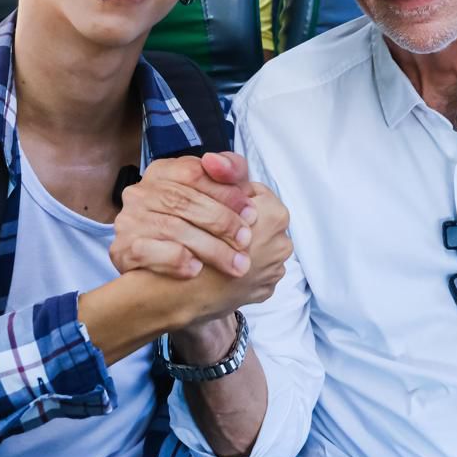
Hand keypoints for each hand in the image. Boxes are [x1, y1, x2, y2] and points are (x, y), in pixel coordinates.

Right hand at [111, 153, 256, 279]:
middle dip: (221, 222)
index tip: (251, 212)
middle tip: (247, 240)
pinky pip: (149, 252)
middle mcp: (140, 192)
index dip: (225, 192)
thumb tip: (217, 162)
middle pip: (183, 201)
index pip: (193, 173)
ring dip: (210, 247)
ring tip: (236, 263)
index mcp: (162, 172)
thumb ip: (227, 172)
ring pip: (172, 228)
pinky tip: (197, 270)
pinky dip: (176, 260)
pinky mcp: (122, 249)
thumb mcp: (214, 194)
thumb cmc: (196, 225)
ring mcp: (128, 220)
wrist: (162, 275)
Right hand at [173, 181, 291, 337]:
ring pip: (258, 245)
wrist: (174, 295)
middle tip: (213, 226)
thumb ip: (219, 174)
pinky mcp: (264, 290)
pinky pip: (255, 270)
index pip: (254, 192)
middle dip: (238, 220)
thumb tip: (217, 161)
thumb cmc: (185, 242)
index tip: (212, 203)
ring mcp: (275, 270)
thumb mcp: (199, 195)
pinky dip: (238, 264)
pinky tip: (218, 265)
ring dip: (238, 244)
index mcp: (273, 215)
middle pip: (259, 220)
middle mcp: (282, 243)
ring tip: (214, 246)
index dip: (228, 195)